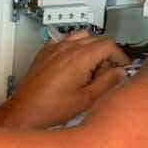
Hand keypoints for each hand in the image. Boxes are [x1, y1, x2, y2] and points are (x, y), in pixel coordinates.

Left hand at [0, 30, 129, 128]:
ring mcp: (54, 48)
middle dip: (107, 54)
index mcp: (80, 57)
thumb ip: (108, 83)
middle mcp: (67, 48)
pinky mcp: (45, 53)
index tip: (122, 67)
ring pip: (81, 36)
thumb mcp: (87, 99)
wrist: (26, 111)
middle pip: (96, 39)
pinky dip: (74, 47)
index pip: (108, 45)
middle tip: (108, 72)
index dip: (120, 56)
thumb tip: (120, 73)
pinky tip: (74, 64)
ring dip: (91, 48)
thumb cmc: (50, 108)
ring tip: (92, 67)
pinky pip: (64, 40)